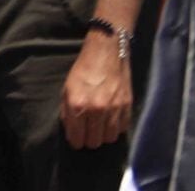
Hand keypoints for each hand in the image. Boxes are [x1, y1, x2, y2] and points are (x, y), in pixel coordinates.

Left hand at [60, 33, 132, 148]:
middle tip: (87, 132)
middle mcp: (96, 109)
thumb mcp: (67, 88)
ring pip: (109, 139)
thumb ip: (67, 110)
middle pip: (94, 142)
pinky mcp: (127, 106)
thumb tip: (70, 129)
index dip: (75, 141)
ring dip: (103, 135)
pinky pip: (122, 129)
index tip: (76, 139)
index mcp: (77, 104)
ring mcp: (114, 109)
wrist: (106, 52)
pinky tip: (110, 119)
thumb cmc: (83, 69)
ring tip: (99, 126)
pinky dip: (116, 128)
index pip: (76, 137)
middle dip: (88, 140)